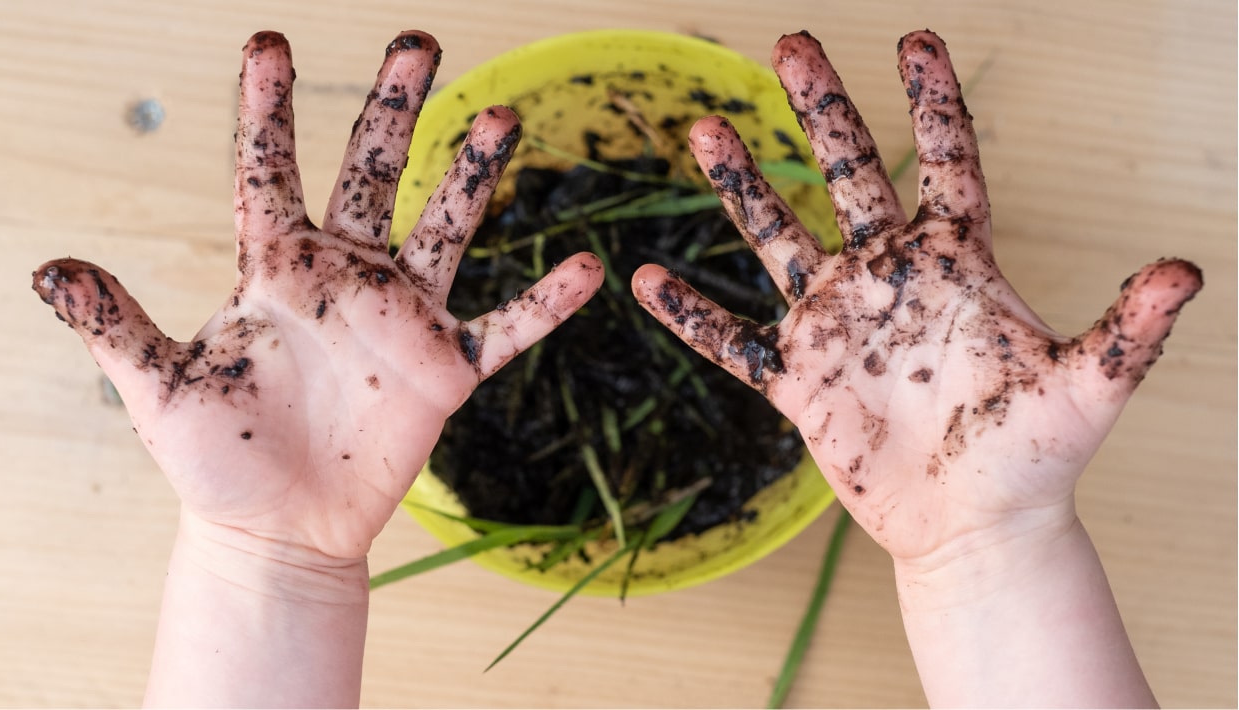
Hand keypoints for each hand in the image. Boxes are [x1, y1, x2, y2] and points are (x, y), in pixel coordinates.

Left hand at [32, 31, 603, 562]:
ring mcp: (401, 320)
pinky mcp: (444, 371)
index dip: (266, 110)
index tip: (270, 44)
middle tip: (420, 42)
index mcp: (275, 269)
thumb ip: (117, 327)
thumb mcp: (159, 391)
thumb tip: (49, 267)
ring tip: (501, 117)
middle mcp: (345, 277)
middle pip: (375, 172)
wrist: (276, 530)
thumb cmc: (216, 459)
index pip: (269, 172)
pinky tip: (589, 270)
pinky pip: (505, 329)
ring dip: (473, 176)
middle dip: (395, 107)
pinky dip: (545, 304)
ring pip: (447, 229)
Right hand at [632, 30, 1200, 564]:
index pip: (942, 164)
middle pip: (845, 175)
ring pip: (778, 240)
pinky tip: (644, 283)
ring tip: (703, 132)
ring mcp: (838, 326)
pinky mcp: (801, 382)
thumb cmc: (1037, 456)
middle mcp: (889, 279)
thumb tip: (1185, 269)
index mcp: (955, 265)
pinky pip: (734, 342)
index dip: (930, 103)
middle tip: (787, 43)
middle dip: (817, 109)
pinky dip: (691, 316)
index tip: (912, 40)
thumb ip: (1126, 330)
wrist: (976, 526)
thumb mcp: (1087, 389)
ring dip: (740, 189)